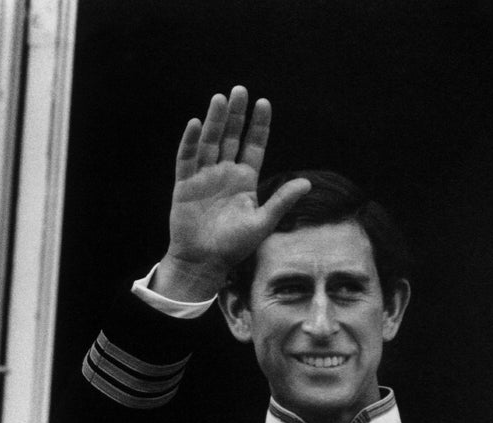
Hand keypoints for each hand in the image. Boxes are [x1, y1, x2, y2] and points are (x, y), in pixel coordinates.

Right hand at [157, 87, 310, 299]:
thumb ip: (281, 201)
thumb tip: (307, 183)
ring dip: (215, 121)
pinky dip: (190, 142)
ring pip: (210, 143)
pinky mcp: (185, 186)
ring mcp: (204, 178)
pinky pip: (187, 159)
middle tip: (240, 89)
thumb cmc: (234, 246)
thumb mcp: (262, 222)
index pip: (253, 145)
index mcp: (244, 180)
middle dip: (236, 114)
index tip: (264, 103)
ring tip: (220, 98)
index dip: (258, 125)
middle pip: (231, 137)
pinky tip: (195, 124)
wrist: (204, 262)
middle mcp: (224, 173)